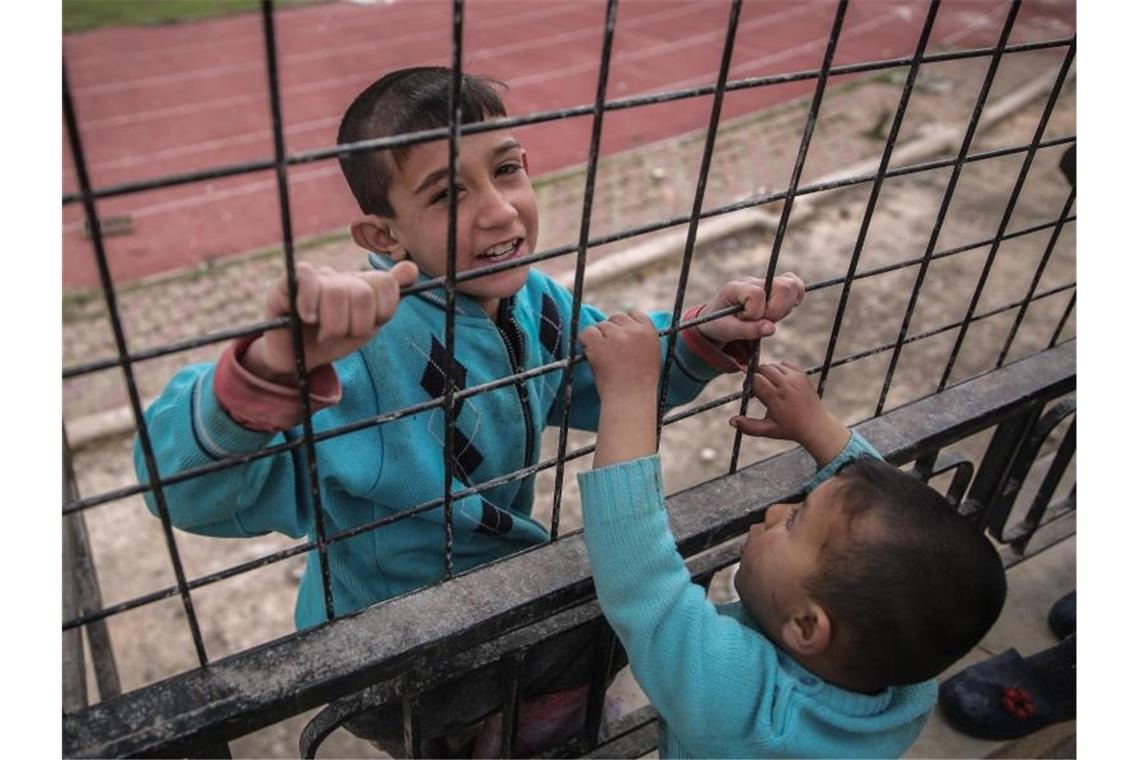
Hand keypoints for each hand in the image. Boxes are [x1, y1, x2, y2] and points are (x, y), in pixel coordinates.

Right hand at [242, 261, 418, 384]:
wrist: (295, 358)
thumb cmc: (331, 340)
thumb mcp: (367, 326)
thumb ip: (389, 300)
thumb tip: (411, 268)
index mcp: (361, 285)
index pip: (387, 284)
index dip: (382, 312)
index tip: (368, 326)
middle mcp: (340, 277)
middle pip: (364, 294)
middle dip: (356, 326)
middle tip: (342, 334)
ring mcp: (314, 278)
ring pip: (338, 293)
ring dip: (333, 326)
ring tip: (324, 333)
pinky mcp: (287, 284)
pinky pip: (306, 280)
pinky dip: (309, 304)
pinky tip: (308, 318)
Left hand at [580, 312, 661, 467]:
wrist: (630, 401)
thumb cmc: (640, 385)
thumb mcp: (651, 357)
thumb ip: (641, 339)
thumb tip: (625, 328)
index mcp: (649, 332)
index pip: (634, 314)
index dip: (625, 325)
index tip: (621, 339)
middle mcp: (634, 330)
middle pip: (615, 318)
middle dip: (610, 332)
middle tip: (610, 353)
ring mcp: (616, 336)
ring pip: (600, 326)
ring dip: (598, 339)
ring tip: (604, 360)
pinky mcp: (599, 344)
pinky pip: (586, 332)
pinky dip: (585, 343)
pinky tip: (592, 356)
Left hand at [696, 272, 805, 342]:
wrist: (717, 321)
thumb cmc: (718, 324)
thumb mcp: (726, 330)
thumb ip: (747, 330)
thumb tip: (772, 328)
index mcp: (736, 287)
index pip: (757, 295)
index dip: (755, 313)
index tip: (744, 320)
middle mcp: (752, 281)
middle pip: (782, 286)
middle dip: (776, 310)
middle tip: (762, 321)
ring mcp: (765, 282)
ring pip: (792, 286)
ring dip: (785, 308)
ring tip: (769, 317)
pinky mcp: (776, 287)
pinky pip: (796, 286)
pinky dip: (795, 299)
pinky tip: (782, 310)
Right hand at [729, 361, 849, 465]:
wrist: (815, 425)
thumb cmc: (789, 429)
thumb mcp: (767, 430)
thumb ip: (748, 426)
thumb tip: (731, 421)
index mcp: (776, 398)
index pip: (756, 379)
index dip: (750, 384)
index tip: (752, 394)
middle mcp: (786, 385)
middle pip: (763, 369)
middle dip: (757, 377)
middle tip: (759, 389)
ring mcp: (796, 378)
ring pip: (773, 366)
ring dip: (767, 373)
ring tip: (770, 387)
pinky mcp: (802, 375)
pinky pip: (785, 364)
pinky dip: (779, 369)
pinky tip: (780, 382)